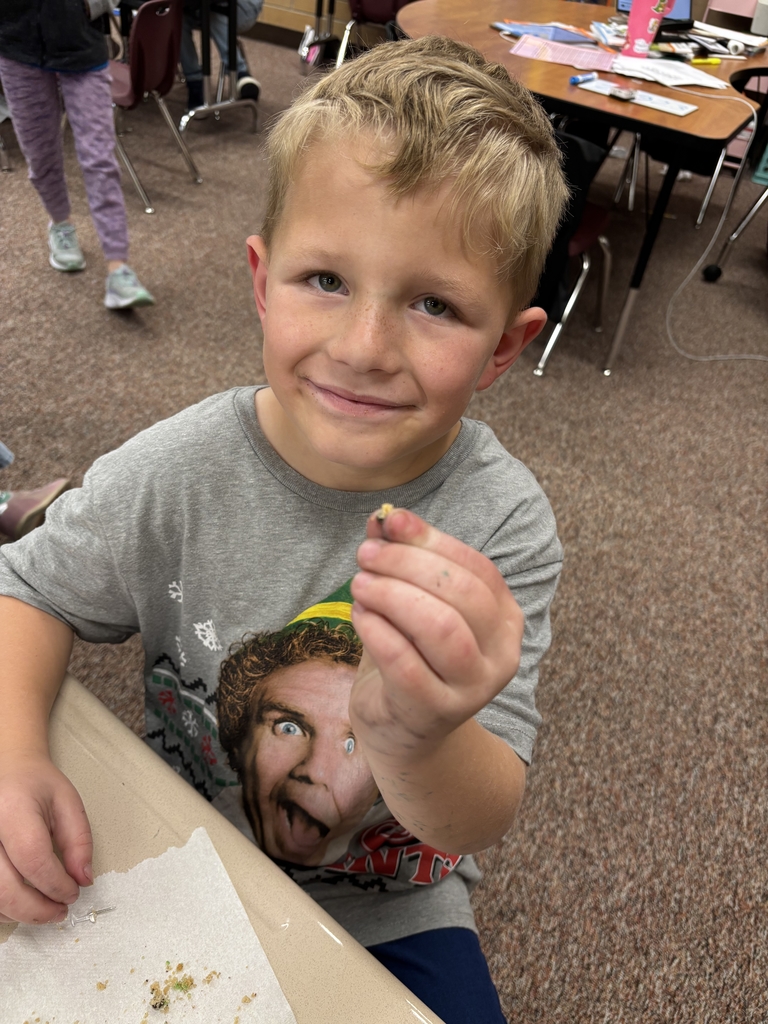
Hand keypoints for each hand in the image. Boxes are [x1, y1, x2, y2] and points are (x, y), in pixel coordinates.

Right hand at [0, 753, 92, 923]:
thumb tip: (83, 879)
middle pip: (5, 888)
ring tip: (45, 909)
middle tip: (61, 911)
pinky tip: (23, 904)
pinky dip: (4, 909)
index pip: (33, 858)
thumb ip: (78, 841)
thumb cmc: (34, 785)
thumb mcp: (67, 803)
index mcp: (11, 810)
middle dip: (37, 909)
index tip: (73, 891)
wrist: (6, 772)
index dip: (56, 883)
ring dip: (19, 914)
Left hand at [349, 508, 523, 763]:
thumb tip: (382, 518)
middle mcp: (500, 654)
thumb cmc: (411, 657)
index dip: (432, 540)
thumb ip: (403, 560)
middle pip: (461, 594)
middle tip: (366, 554)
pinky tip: (359, 616)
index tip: (391, 521)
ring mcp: (471, 688)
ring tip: (360, 583)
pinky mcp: (434, 711)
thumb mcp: (411, 603)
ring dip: (393, 595)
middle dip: (408, 565)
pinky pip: (406, 664)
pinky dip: (378, 631)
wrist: (404, 731)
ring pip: (441, 627)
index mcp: (504, 619)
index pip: (477, 568)